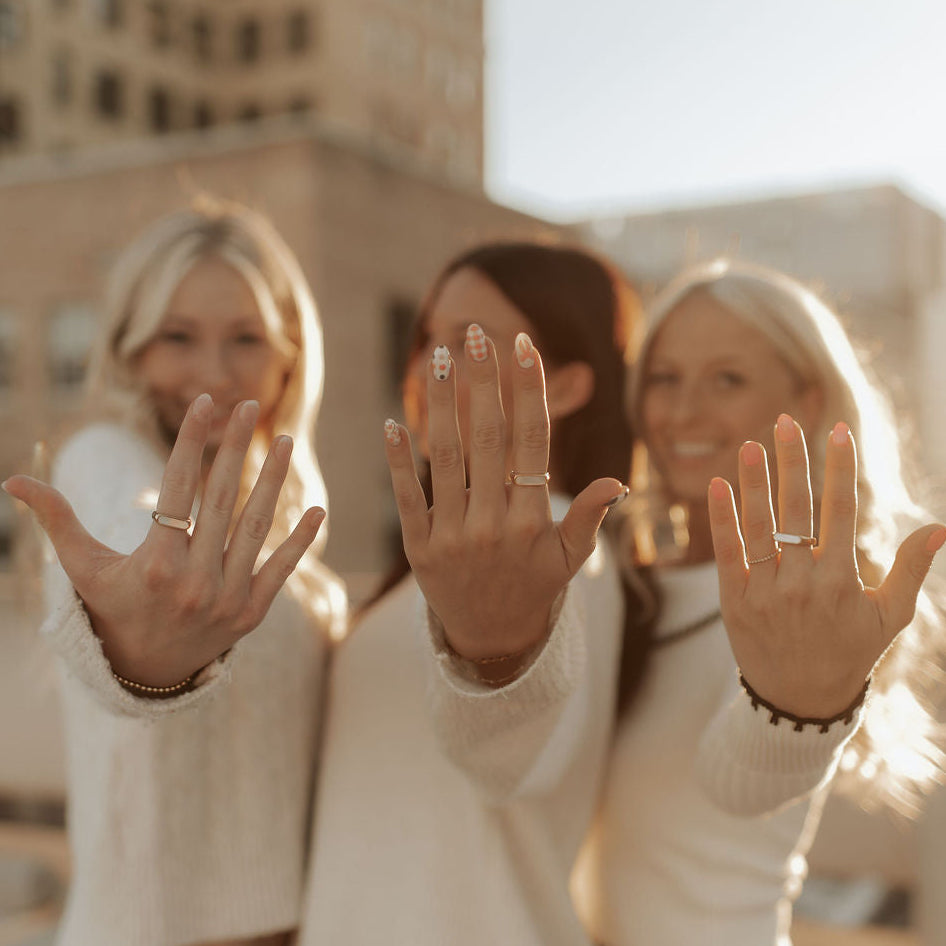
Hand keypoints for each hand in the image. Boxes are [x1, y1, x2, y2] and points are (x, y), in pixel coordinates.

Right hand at [3, 394, 324, 687]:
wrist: (146, 671)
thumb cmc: (113, 607)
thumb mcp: (83, 568)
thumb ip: (56, 521)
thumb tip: (11, 481)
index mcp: (154, 563)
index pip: (178, 488)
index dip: (194, 441)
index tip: (207, 403)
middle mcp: (195, 579)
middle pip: (221, 499)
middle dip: (235, 448)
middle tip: (248, 405)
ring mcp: (227, 597)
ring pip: (256, 527)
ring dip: (273, 481)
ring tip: (286, 441)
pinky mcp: (252, 613)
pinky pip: (281, 569)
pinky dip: (299, 540)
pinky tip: (317, 508)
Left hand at [384, 325, 625, 679]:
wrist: (489, 637)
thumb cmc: (534, 586)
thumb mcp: (570, 560)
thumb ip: (590, 519)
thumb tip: (618, 484)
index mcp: (532, 521)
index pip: (531, 442)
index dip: (528, 391)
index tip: (523, 346)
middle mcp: (493, 525)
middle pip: (487, 438)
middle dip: (483, 382)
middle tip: (475, 333)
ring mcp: (453, 536)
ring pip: (446, 457)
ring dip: (440, 404)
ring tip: (437, 357)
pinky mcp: (419, 548)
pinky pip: (408, 496)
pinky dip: (399, 460)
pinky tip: (392, 421)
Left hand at [709, 413, 945, 717]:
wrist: (799, 699)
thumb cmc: (850, 652)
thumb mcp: (889, 617)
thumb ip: (911, 569)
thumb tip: (940, 527)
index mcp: (843, 580)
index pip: (841, 511)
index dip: (840, 469)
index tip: (838, 431)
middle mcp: (803, 582)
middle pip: (797, 510)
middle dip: (793, 462)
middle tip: (786, 421)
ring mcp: (765, 591)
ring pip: (759, 527)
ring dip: (755, 484)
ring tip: (752, 444)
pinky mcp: (734, 600)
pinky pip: (727, 553)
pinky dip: (722, 519)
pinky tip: (717, 485)